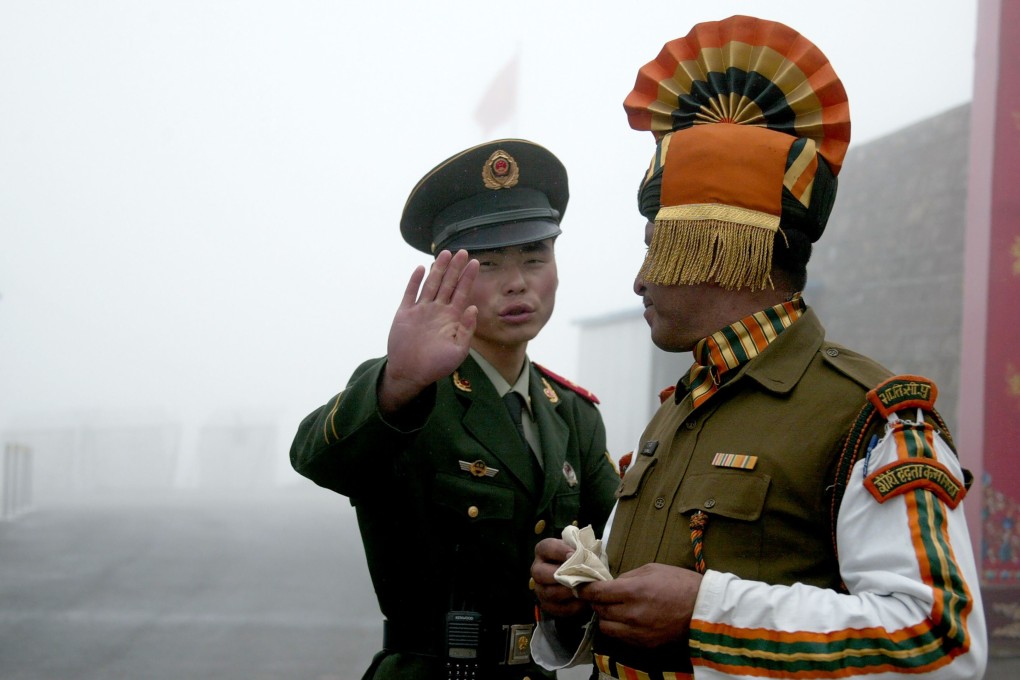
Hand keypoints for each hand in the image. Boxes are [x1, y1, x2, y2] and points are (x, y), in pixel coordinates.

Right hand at [379, 250, 478, 413]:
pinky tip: (421, 269)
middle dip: (455, 268)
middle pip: (448, 284)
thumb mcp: (459, 351)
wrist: (411, 373)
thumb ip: (467, 329)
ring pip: (431, 284)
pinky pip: (411, 293)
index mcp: (452, 318)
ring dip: (438, 269)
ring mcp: (421, 310)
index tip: (476, 263)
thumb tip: (473, 307)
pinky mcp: (405, 313)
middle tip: (463, 251)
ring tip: (445, 253)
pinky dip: (415, 281)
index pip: (462, 293)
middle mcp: (437, 310)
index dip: (468, 278)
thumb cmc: (436, 365)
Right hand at [532, 538, 589, 618]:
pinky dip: (572, 606)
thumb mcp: (581, 550)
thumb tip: (585, 556)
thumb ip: (582, 550)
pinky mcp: (547, 605)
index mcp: (544, 551)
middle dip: (560, 575)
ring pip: (549, 593)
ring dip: (568, 592)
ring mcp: (540, 588)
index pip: (547, 547)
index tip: (574, 554)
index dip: (560, 551)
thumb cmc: (582, 559)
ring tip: (584, 589)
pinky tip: (583, 601)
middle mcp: (537, 569)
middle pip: (540, 573)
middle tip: (577, 576)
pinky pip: (557, 608)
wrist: (583, 577)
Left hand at [578, 563, 701, 647]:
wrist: (704, 610)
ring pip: (606, 627)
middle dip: (596, 602)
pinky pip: (621, 637)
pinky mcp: (644, 644)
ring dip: (606, 617)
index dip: (585, 589)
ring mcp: (637, 632)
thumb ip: (627, 577)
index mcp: (633, 591)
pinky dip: (618, 628)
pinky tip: (627, 619)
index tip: (581, 586)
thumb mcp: (652, 569)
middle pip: (599, 610)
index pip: (596, 592)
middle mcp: (631, 614)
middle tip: (602, 595)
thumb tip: (610, 583)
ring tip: (614, 609)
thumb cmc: (680, 584)